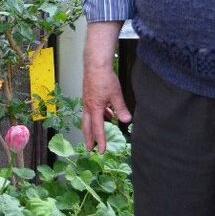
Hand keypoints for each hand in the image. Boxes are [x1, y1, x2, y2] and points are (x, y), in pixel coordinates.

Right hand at [81, 21, 131, 152]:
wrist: (95, 64)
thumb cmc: (105, 78)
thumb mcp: (116, 95)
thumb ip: (121, 109)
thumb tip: (127, 121)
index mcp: (94, 108)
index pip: (98, 129)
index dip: (100, 141)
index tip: (101, 151)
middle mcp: (88, 106)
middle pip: (87, 127)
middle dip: (89, 139)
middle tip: (89, 149)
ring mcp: (87, 101)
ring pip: (88, 118)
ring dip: (93, 127)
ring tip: (100, 132)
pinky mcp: (88, 95)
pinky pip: (91, 110)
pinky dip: (97, 115)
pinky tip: (107, 113)